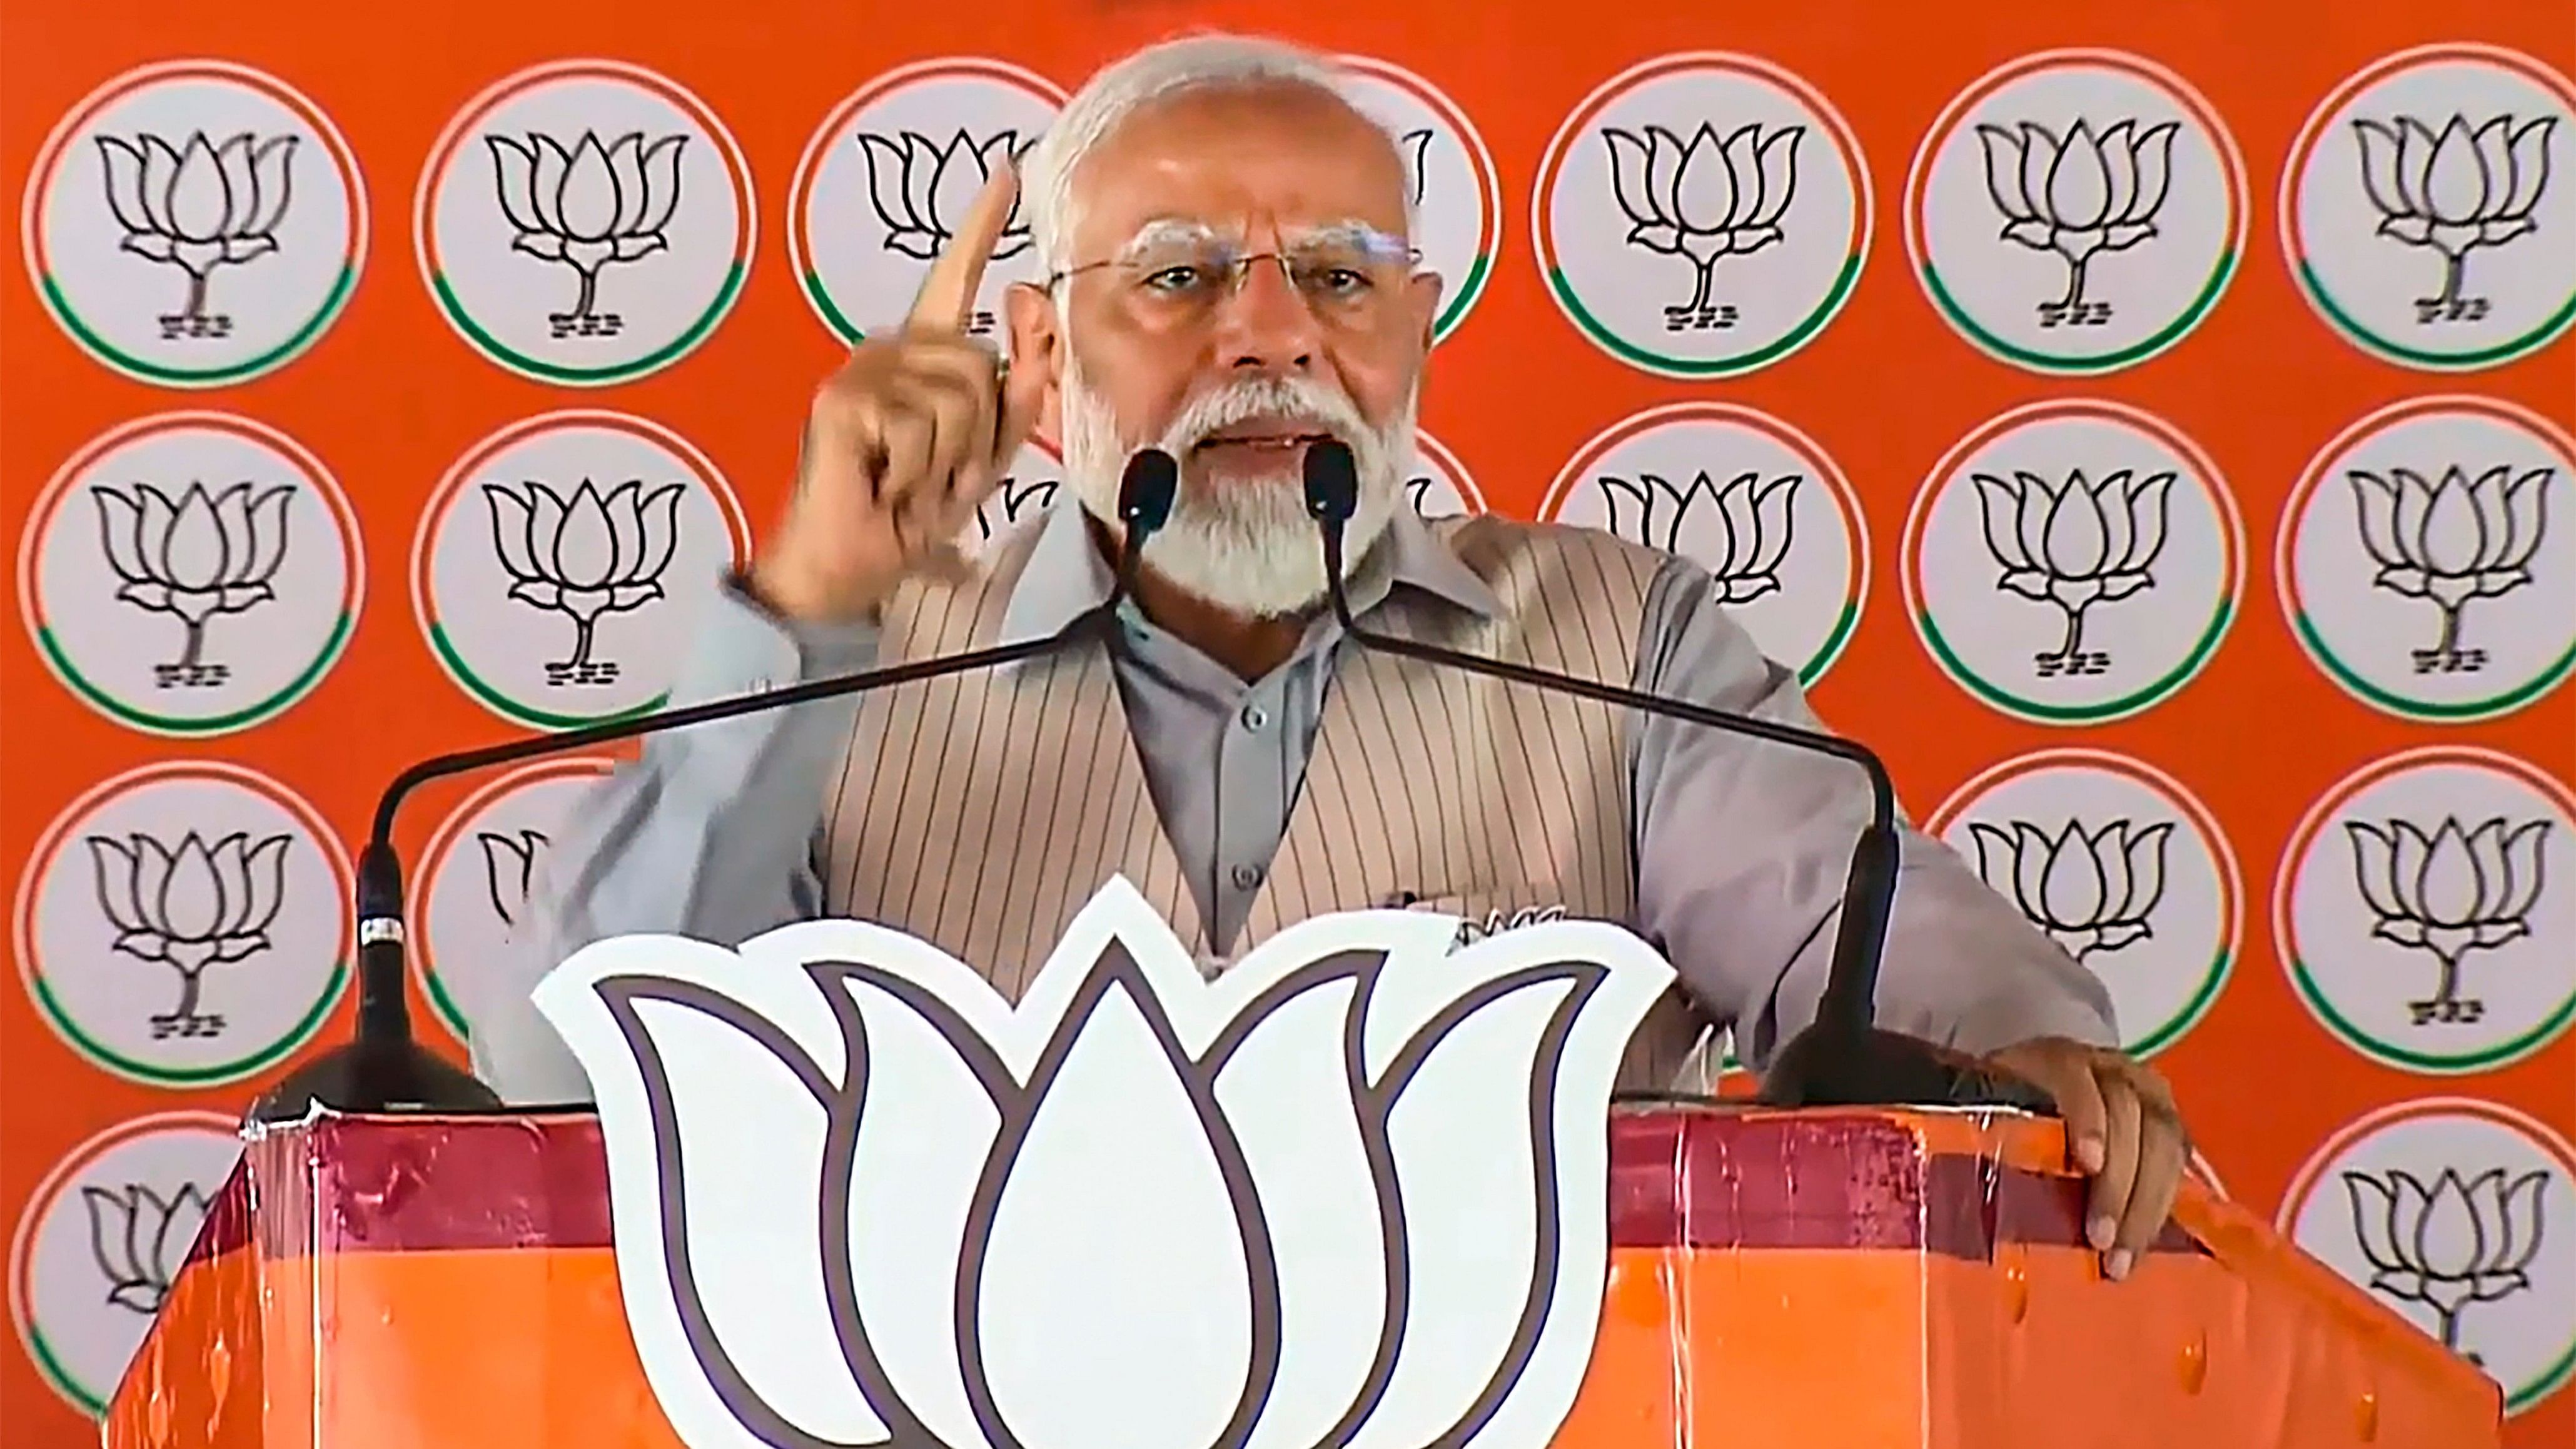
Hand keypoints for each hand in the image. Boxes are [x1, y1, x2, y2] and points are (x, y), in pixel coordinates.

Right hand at [750, 165, 1047, 622]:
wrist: (850, 567)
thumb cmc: (911, 511)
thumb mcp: (987, 450)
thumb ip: (1020, 384)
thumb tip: (1027, 298)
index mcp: (922, 356)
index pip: (954, 278)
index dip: (981, 225)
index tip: (1009, 171)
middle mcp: (888, 349)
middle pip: (983, 363)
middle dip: (978, 436)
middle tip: (935, 476)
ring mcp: (862, 370)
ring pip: (961, 396)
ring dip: (950, 460)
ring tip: (910, 483)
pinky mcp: (844, 400)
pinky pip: (924, 427)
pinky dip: (919, 474)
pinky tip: (884, 485)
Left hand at [1985, 1036, 2189, 1281]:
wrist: (2045, 1089)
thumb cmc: (2008, 1112)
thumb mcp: (1992, 1114)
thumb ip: (1991, 1140)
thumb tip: (1964, 1196)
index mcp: (2056, 1059)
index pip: (2077, 1079)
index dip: (2088, 1119)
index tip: (2087, 1163)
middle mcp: (2108, 1069)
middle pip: (2130, 1115)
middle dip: (2120, 1182)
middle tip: (2100, 1239)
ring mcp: (2146, 1092)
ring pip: (2164, 1140)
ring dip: (2146, 1203)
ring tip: (2123, 1255)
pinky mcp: (2168, 1123)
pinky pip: (2179, 1161)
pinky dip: (2162, 1205)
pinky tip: (2145, 1243)